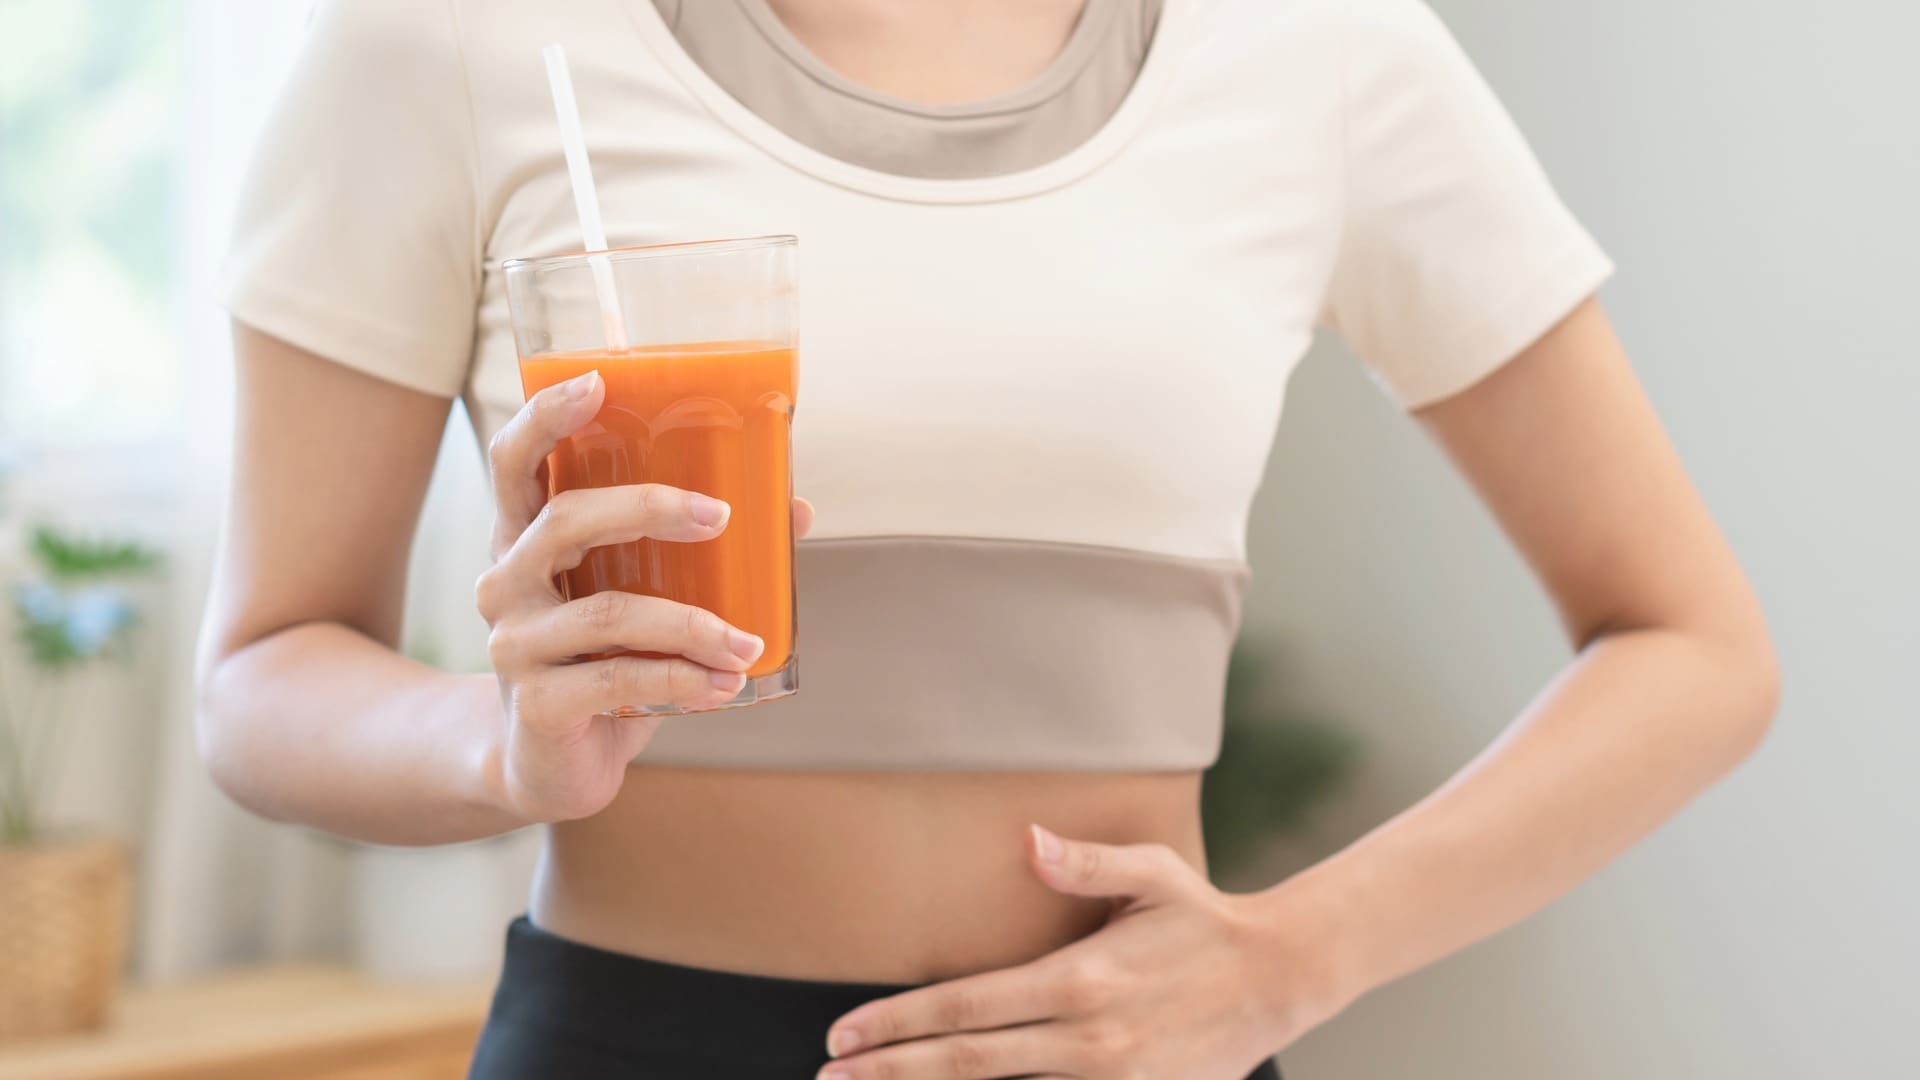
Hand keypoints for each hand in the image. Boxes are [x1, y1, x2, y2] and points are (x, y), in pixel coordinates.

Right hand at [476, 369, 812, 822]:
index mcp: (524, 537)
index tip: (597, 382)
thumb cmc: (600, 659)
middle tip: (723, 517)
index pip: (515, 461)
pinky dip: (682, 680)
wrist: (545, 763)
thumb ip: (698, 553)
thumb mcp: (640, 596)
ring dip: (693, 623)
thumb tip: (795, 509)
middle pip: (566, 518)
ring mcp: (514, 643)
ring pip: (609, 611)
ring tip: (747, 642)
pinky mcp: (537, 703)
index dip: (546, 416)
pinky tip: (725, 687)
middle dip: (650, 508)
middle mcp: (505, 580)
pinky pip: (618, 679)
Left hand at [820, 826, 1336, 1079]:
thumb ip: (1084, 863)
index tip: (842, 1034)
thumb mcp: (1151, 875)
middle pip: (966, 1062)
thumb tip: (1027, 841)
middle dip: (892, 1073)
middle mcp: (1087, 1040)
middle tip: (832, 1074)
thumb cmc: (1203, 921)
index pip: (965, 1007)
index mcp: (1079, 980)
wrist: (1278, 982)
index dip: (897, 1024)